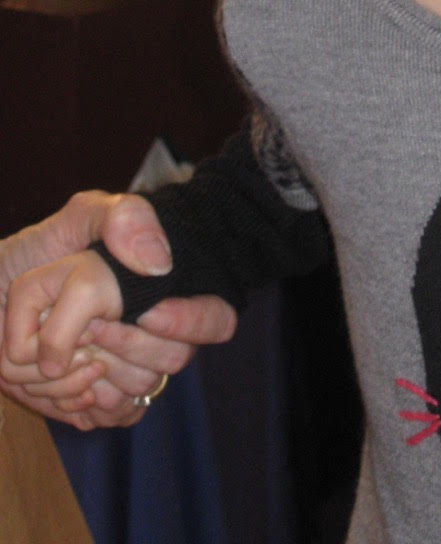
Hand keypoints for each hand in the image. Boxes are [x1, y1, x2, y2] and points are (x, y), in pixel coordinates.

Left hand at [0, 191, 235, 427]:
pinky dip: (77, 400)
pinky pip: (109, 416)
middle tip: (85, 327)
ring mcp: (126, 372)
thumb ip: (123, 218)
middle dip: (123, 342)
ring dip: (89, 370)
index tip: (149, 314)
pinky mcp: (96, 404)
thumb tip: (159, 262)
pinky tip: (55, 377)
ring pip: (139, 390)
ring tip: (56, 350)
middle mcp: (154, 333)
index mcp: (163, 289)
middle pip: (176, 357)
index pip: (216, 317)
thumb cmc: (31, 255)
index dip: (192, 321)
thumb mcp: (77, 217)